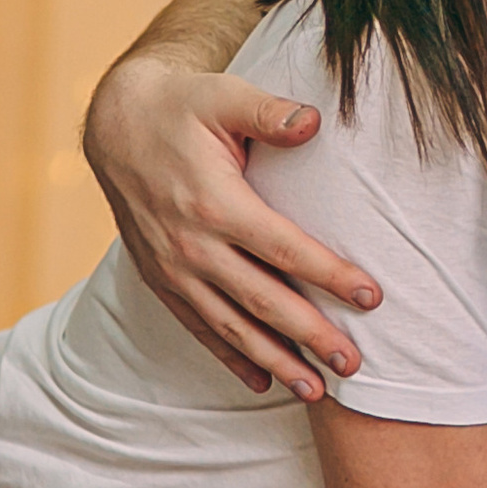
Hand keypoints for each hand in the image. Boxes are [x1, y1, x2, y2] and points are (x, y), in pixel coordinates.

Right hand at [82, 59, 382, 397]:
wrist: (115, 124)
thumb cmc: (182, 107)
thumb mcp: (223, 96)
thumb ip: (270, 112)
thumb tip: (314, 121)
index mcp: (215, 203)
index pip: (284, 249)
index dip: (330, 275)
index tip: (371, 298)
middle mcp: (192, 245)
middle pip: (262, 301)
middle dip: (311, 336)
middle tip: (354, 365)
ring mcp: (174, 269)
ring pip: (231, 327)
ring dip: (275, 362)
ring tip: (315, 391)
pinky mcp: (162, 280)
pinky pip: (199, 328)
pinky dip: (230, 358)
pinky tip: (262, 382)